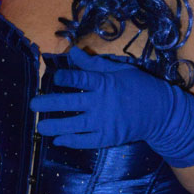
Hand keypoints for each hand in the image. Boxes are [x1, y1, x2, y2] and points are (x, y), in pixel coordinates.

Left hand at [31, 45, 193, 166]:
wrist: (160, 113)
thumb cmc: (138, 86)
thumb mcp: (119, 70)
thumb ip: (93, 64)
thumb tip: (72, 52)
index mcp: (104, 83)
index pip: (79, 80)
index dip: (64, 78)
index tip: (54, 77)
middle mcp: (101, 103)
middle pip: (70, 103)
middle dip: (49, 104)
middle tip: (33, 104)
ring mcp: (104, 123)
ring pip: (74, 125)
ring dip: (55, 126)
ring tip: (40, 127)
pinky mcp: (108, 137)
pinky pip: (86, 141)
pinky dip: (72, 141)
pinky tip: (58, 140)